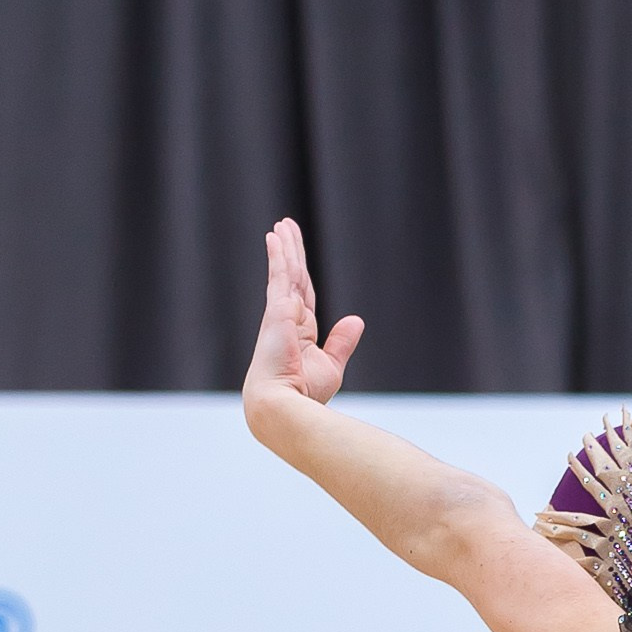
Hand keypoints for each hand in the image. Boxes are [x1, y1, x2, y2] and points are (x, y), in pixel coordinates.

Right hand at [243, 218, 363, 416]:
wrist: (284, 406)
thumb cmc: (304, 393)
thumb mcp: (330, 365)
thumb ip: (342, 342)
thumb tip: (356, 319)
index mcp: (299, 332)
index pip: (303, 294)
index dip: (301, 273)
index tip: (295, 255)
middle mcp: (287, 319)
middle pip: (292, 277)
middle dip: (290, 252)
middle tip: (285, 228)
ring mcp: (280, 313)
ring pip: (285, 271)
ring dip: (284, 247)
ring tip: (282, 225)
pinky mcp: (277, 310)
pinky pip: (280, 276)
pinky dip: (278, 255)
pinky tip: (275, 237)